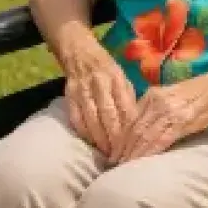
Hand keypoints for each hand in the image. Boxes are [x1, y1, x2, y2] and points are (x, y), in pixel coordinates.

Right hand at [63, 45, 138, 160]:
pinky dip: (85, 133)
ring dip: (100, 139)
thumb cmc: (106, 68)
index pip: (125, 105)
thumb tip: (137, 119)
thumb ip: (129, 96)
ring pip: (92, 119)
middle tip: (121, 153)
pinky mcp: (69, 97)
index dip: (129, 126)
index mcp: (116, 78)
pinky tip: (92, 143)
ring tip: (108, 153)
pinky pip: (76, 119)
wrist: (80, 53)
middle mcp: (100, 83)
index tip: (134, 142)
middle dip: (115, 137)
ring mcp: (83, 90)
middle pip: (108, 114)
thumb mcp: (122, 76)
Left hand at [115, 79, 207, 162]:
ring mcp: (168, 111)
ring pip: (144, 135)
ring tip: (123, 166)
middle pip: (134, 128)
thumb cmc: (194, 95)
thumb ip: (152, 109)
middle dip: (122, 148)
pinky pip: (160, 140)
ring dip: (133, 153)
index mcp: (152, 94)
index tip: (112, 150)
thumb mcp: (168, 97)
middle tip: (113, 163)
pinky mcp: (180, 121)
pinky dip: (149, 152)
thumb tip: (137, 128)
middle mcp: (156, 102)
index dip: (120, 136)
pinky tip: (142, 162)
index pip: (130, 119)